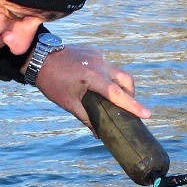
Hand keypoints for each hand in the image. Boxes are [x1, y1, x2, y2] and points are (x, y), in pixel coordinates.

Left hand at [33, 45, 147, 129]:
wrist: (39, 57)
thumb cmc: (52, 83)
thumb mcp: (68, 103)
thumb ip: (87, 118)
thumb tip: (99, 134)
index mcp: (92, 77)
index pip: (117, 94)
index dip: (133, 106)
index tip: (147, 114)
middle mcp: (99, 64)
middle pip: (126, 80)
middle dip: (131, 94)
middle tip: (127, 107)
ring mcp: (98, 55)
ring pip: (119, 72)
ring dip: (120, 85)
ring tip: (111, 98)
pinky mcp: (95, 51)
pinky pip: (107, 65)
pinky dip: (107, 75)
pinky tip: (95, 82)